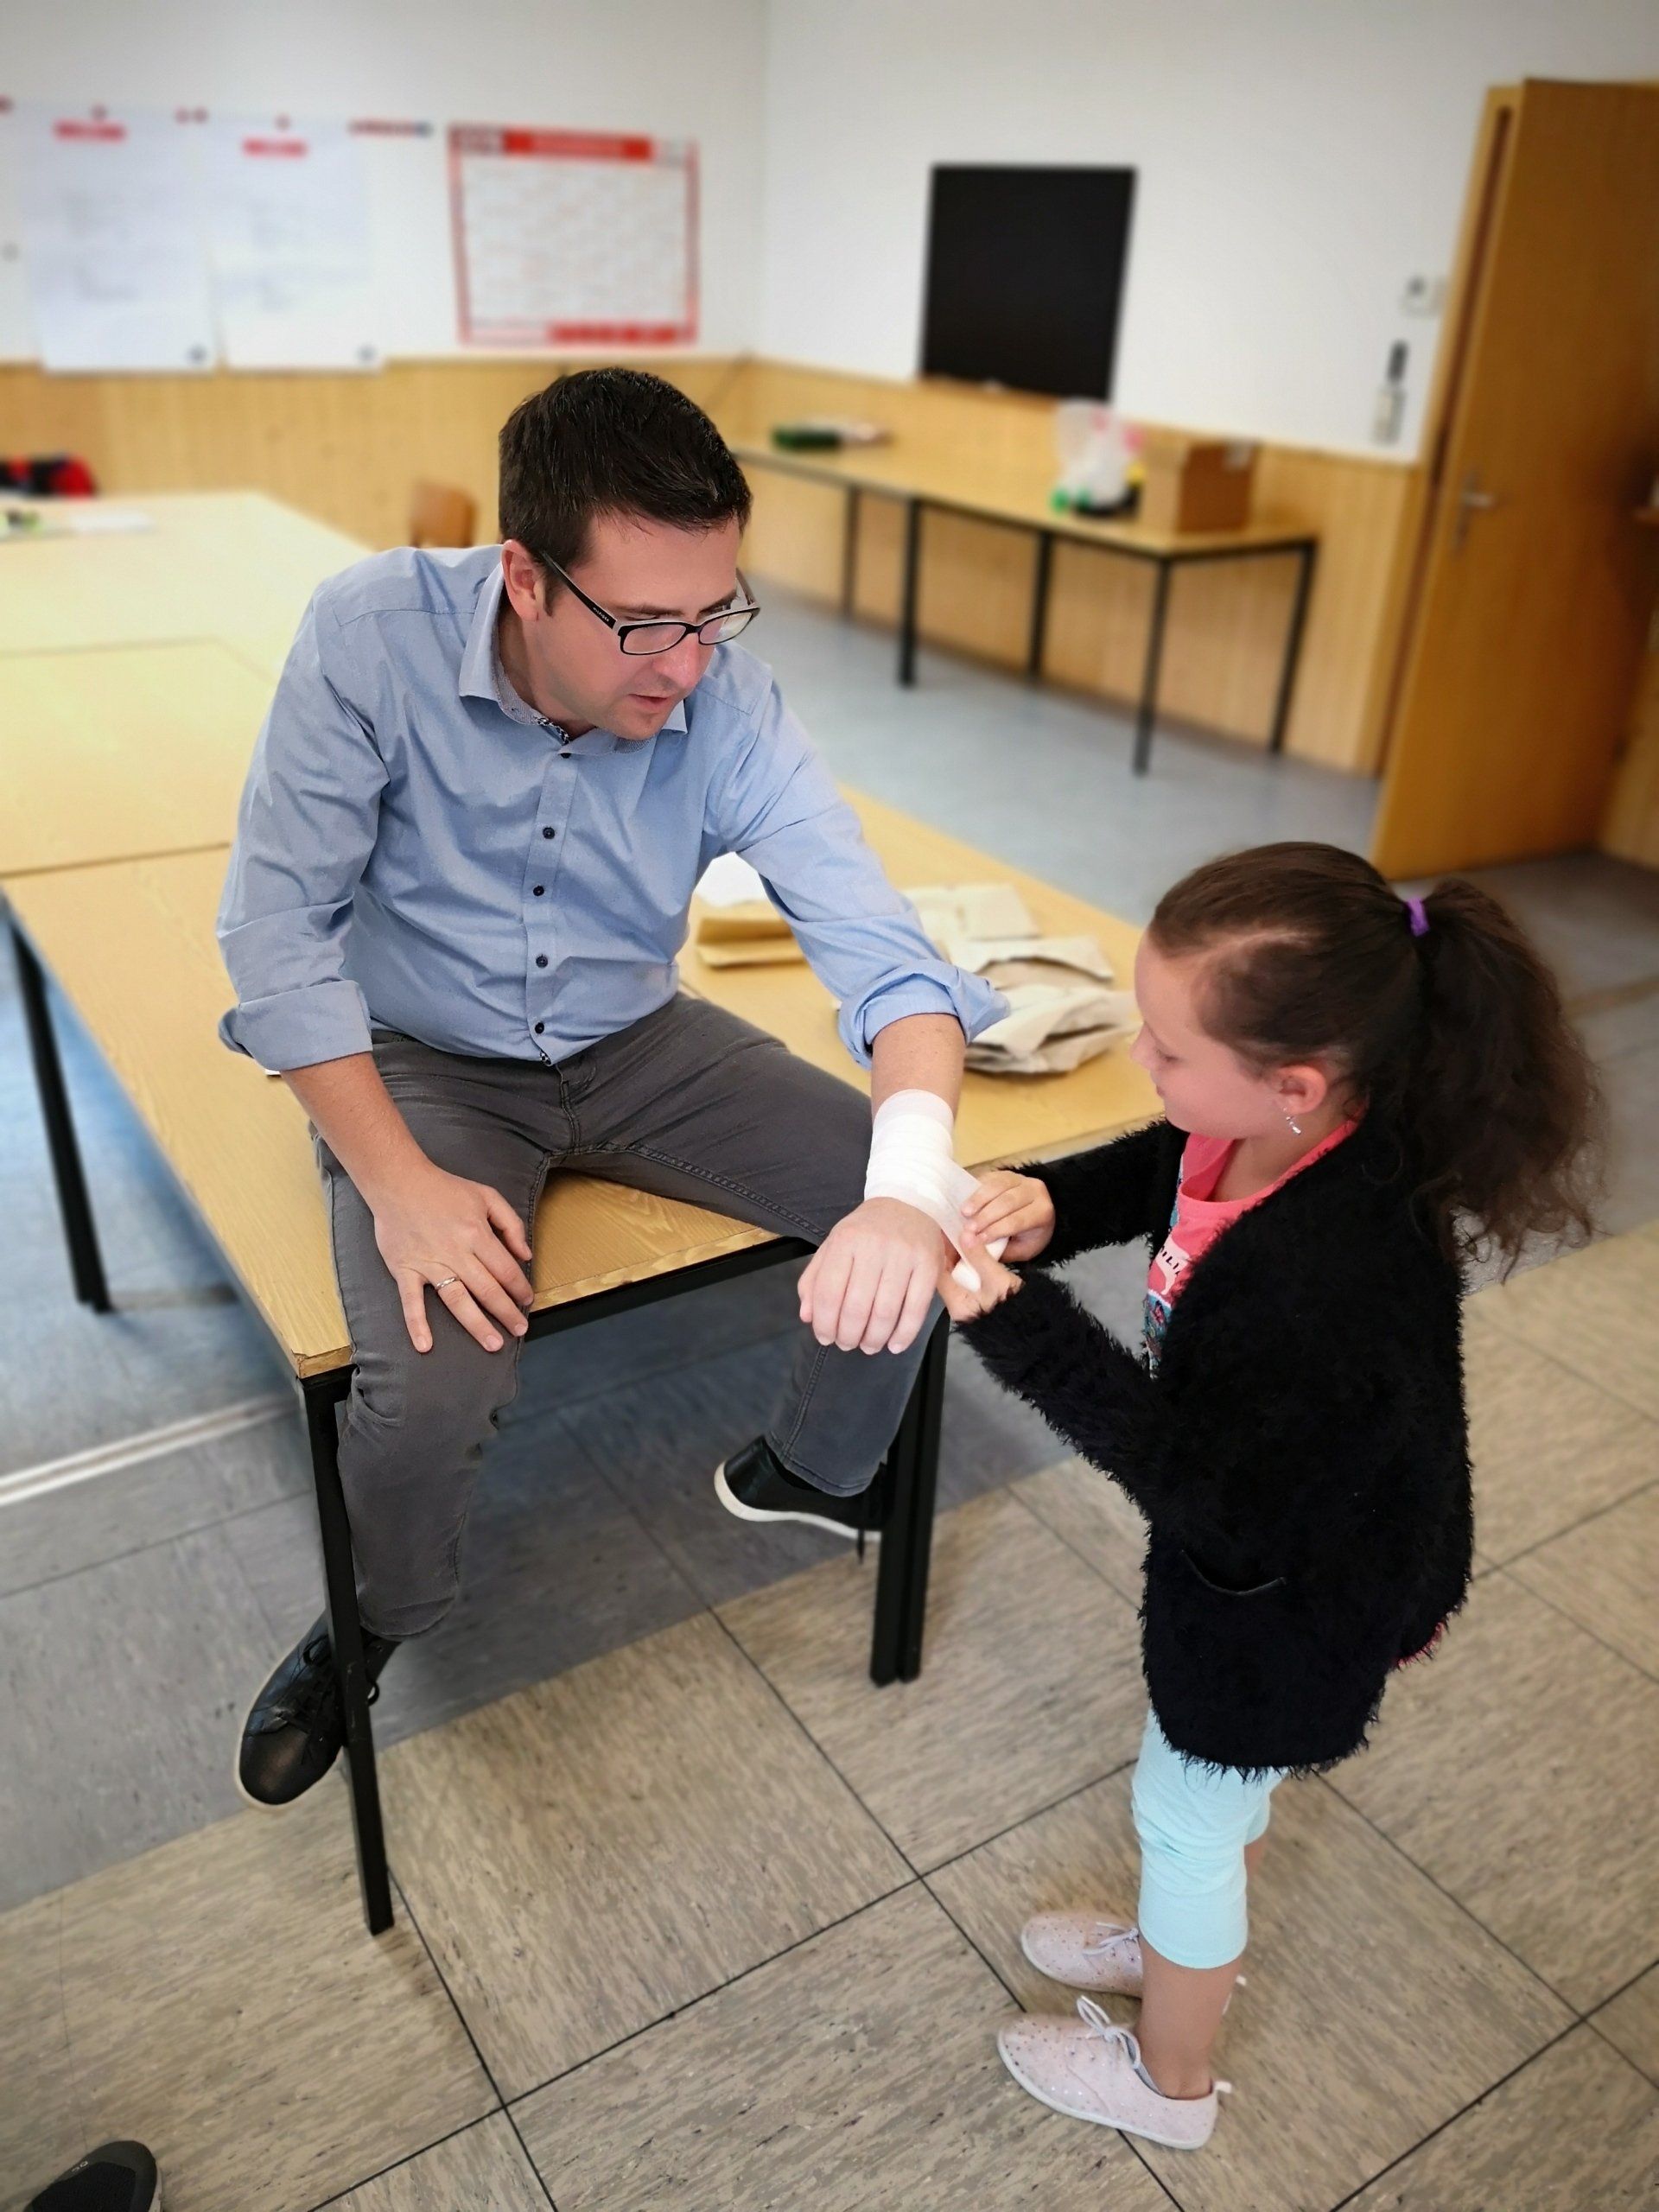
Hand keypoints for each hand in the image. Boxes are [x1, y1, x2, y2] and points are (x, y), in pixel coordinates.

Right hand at [370, 1162, 534, 1354]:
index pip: (505, 1269)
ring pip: (457, 1300)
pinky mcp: (405, 1270)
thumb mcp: (487, 1196)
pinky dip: (417, 1324)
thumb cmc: (445, 1189)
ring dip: (476, 1324)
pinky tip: (425, 1345)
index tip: (527, 1301)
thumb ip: (511, 1224)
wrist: (399, 1182)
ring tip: (492, 1344)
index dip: (520, 1288)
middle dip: (507, 1312)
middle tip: (520, 1331)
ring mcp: (429, 1264)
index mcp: (477, 1234)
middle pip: (487, 1290)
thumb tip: (525, 1254)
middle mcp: (455, 1253)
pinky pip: (410, 1302)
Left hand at [799, 1196, 946, 1355]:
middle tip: (847, 1345)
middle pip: (857, 1307)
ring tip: (868, 1346)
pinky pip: (917, 1308)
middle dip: (848, 1335)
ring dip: (874, 1338)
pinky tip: (894, 1345)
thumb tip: (807, 1316)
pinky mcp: (929, 1265)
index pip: (828, 1292)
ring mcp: (904, 1256)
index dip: (824, 1323)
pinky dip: (904, 1333)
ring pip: (886, 1312)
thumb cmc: (866, 1230)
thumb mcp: (833, 1245)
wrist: (908, 1202)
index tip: (825, 1338)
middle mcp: (874, 1246)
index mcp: (845, 1241)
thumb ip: (815, 1279)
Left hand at [938, 1227, 1023, 1323]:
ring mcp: (970, 1303)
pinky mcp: (979, 1298)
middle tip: (957, 1233)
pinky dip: (972, 1264)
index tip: (947, 1235)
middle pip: (949, 1274)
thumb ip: (979, 1257)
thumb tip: (965, 1235)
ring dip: (963, 1258)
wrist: (1030, 1319)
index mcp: (957, 1305)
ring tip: (967, 1238)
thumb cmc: (1013, 1304)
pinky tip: (976, 1251)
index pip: (940, 1274)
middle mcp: (959, 1305)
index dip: (942, 1253)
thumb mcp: (997, 1279)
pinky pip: (970, 1278)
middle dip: (953, 1253)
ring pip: (960, 1275)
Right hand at [960, 1170, 1055, 1260]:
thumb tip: (975, 1248)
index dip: (997, 1229)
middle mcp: (1035, 1191)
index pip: (1017, 1220)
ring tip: (964, 1213)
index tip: (978, 1239)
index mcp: (1042, 1212)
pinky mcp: (1005, 1174)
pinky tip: (966, 1202)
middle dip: (985, 1216)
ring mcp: (1020, 1179)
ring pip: (998, 1186)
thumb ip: (1002, 1250)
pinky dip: (976, 1190)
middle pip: (1007, 1201)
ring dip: (978, 1200)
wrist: (1037, 1213)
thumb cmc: (1028, 1236)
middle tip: (968, 1229)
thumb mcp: (1022, 1250)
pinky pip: (990, 1178)